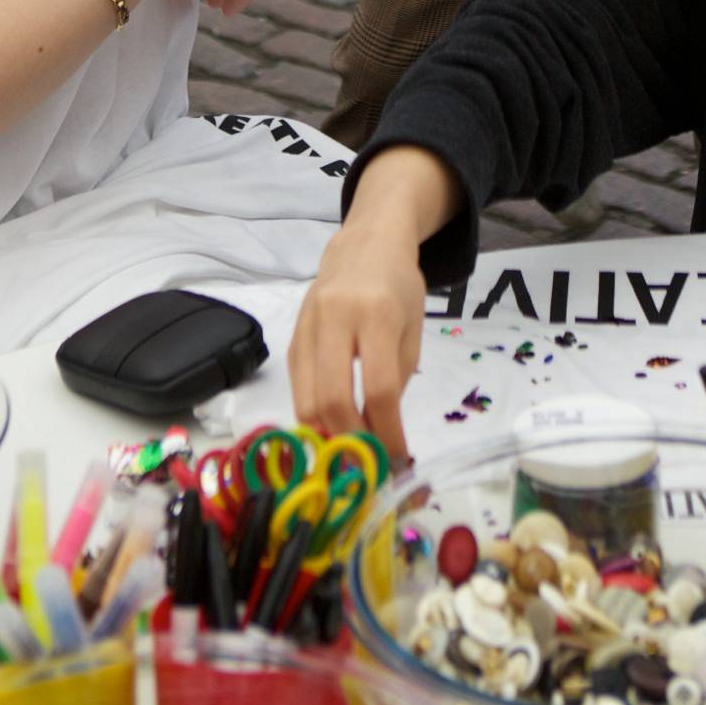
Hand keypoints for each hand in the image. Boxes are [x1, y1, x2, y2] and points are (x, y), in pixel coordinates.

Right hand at [288, 214, 426, 462]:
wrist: (365, 244)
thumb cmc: (398, 287)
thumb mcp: (413, 328)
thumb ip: (397, 378)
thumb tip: (382, 433)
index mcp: (377, 313)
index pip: (379, 389)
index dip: (387, 432)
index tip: (397, 458)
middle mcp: (336, 317)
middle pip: (333, 399)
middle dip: (352, 440)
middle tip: (369, 460)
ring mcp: (307, 326)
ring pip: (306, 399)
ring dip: (328, 433)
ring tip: (351, 446)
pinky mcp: (292, 336)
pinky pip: (296, 387)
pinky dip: (313, 414)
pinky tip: (333, 423)